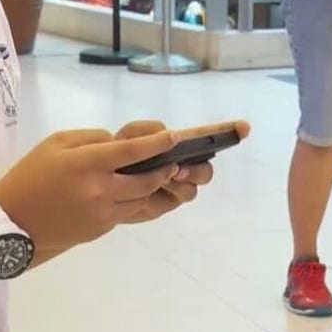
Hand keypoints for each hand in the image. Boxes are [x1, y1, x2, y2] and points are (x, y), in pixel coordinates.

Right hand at [0, 126, 183, 250]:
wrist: (12, 222)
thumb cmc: (30, 176)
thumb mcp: (55, 144)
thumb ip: (91, 138)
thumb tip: (119, 144)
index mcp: (88, 164)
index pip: (133, 151)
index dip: (158, 144)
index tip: (175, 137)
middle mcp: (100, 190)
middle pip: (146, 180)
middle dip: (163, 170)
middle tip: (171, 163)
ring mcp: (102, 213)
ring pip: (140, 199)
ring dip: (149, 187)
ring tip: (152, 177)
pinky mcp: (100, 229)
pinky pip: (124, 212)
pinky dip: (130, 201)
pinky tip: (123, 193)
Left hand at [112, 120, 249, 224]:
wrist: (87, 186)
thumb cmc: (105, 156)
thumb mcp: (122, 137)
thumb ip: (143, 132)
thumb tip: (167, 135)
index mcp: (172, 144)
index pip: (203, 137)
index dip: (226, 131)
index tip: (244, 128)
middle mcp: (179, 164)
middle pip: (205, 167)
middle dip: (197, 167)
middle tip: (178, 169)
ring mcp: (174, 186)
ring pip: (194, 186)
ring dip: (183, 181)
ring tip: (165, 178)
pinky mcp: (163, 203)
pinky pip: (178, 199)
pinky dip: (171, 192)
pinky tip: (156, 189)